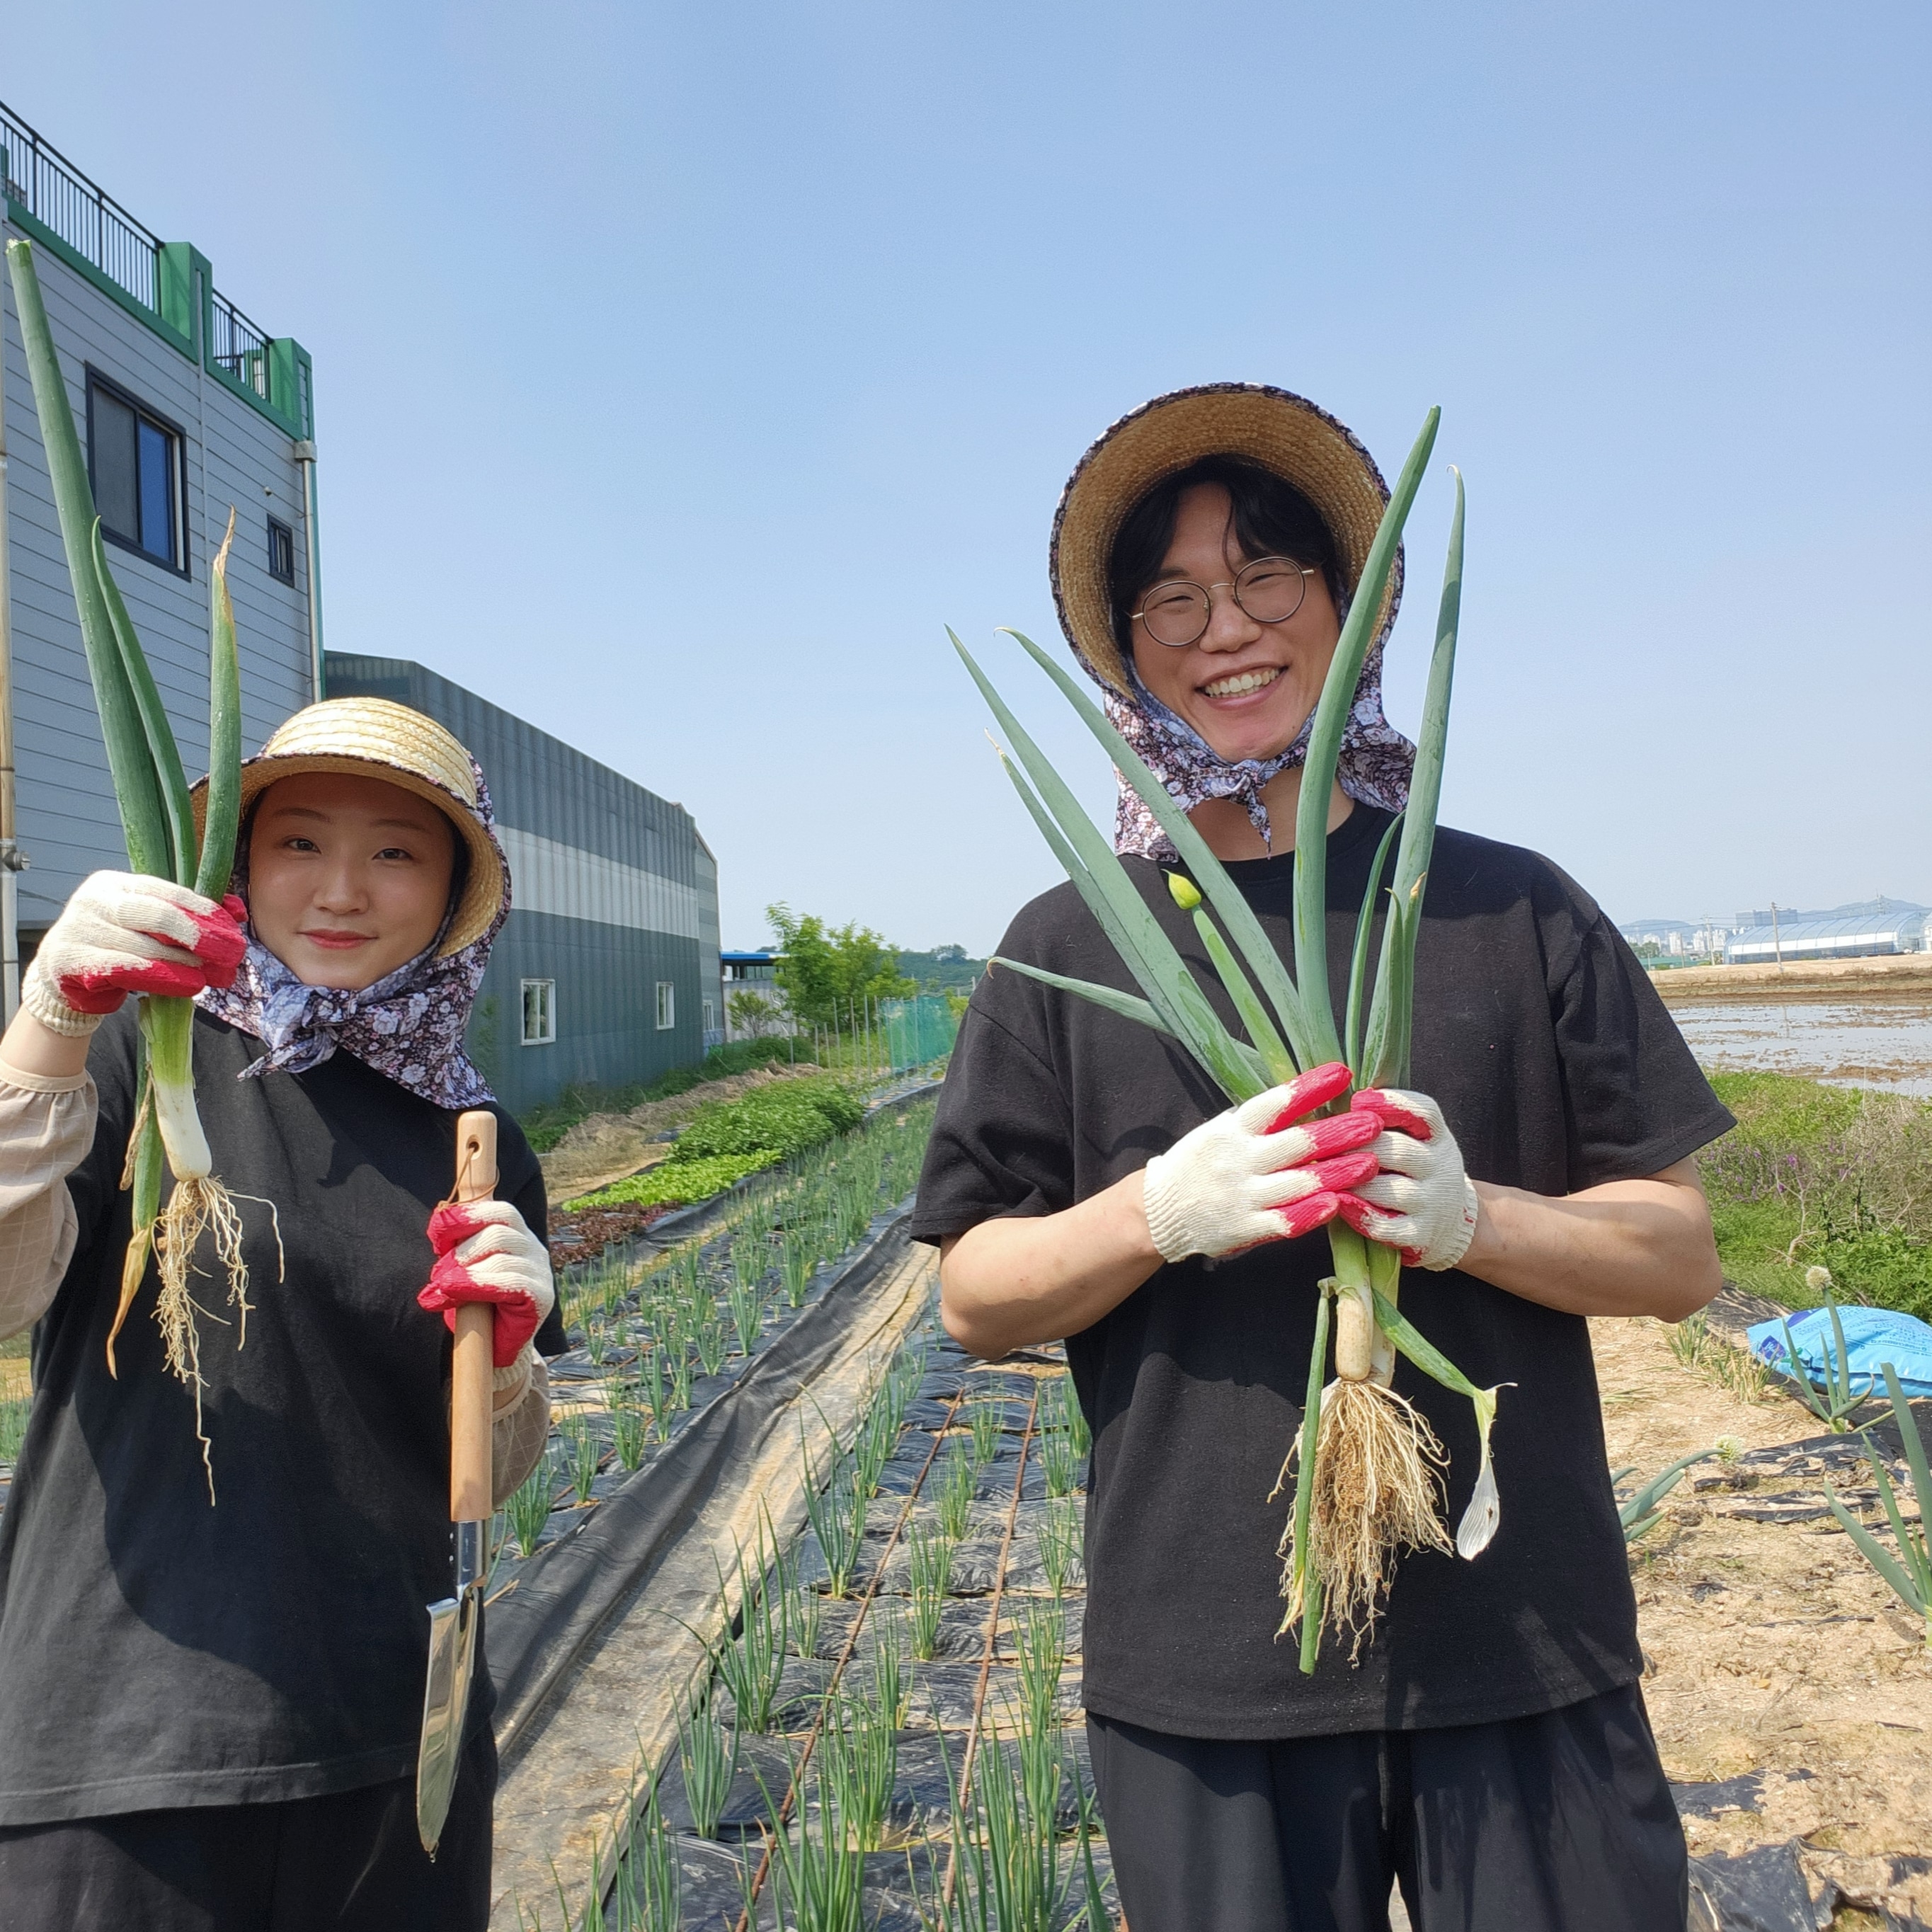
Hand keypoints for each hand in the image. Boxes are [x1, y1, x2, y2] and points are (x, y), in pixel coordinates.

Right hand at [21, 872, 247, 1036]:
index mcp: (116, 883)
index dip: (206, 912)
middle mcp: (95, 899)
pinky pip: (124, 968)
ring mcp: (78, 927)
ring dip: (184, 962)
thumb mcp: (150, 928)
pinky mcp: (69, 959)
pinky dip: (162, 977)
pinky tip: (189, 985)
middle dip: (201, 935)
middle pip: (159, 916)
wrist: (64, 977)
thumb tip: (237, 911)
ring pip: (144, 946)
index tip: (235, 931)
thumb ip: (188, 916)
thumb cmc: (116, 947)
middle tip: (232, 954)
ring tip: (212, 974)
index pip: (170, 892)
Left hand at [417, 1198, 555, 1368]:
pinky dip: (477, 1286)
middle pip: (498, 1232)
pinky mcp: (542, 1297)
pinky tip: (454, 1293)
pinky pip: (511, 1283)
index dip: (466, 1217)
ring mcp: (541, 1272)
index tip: (436, 1236)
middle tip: (436, 1276)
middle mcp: (533, 1248)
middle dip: (460, 1253)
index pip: (499, 1211)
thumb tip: (438, 1225)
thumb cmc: (476, 1305)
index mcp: (516, 1235)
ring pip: (501, 1258)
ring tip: (440, 1291)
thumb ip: (456, 1247)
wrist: (494, 1348)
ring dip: (463, 1274)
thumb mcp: (461, 1269)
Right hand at [1141, 1062, 1382, 1262]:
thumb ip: (1261, 1120)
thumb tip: (1310, 1094)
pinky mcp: (1244, 1228)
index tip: (1343, 1073)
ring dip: (1337, 1172)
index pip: (1275, 1103)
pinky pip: (1282, 1221)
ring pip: (1297, 1182)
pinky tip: (1336, 1205)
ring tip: (1371, 1163)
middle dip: (1339, 1131)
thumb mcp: (1221, 1130)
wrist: (1160, 1209)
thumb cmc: (1202, 1163)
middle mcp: (1238, 1159)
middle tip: (1374, 1122)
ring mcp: (1242, 1195)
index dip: (1310, 1087)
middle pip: (1296, 1143)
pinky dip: (1309, 1213)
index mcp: (1232, 1128)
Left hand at [1336, 1086, 1480, 1270]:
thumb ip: (1382, 1122)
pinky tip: (1339, 1204)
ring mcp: (1433, 1203)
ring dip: (1353, 1181)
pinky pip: (1389, 1226)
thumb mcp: (1413, 1140)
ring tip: (1321, 1173)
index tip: (1358, 1099)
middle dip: (1357, 1145)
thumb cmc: (1413, 1172)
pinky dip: (1362, 1215)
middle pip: (1399, 1150)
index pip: (1424, 1112)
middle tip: (1320, 1142)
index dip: (1393, 1103)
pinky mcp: (1421, 1235)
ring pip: (1391, 1189)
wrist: (1451, 1223)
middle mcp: (1440, 1166)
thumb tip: (1330, 1097)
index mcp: (1437, 1136)